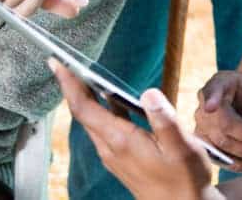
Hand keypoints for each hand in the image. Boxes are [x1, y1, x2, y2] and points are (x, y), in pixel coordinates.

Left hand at [51, 59, 222, 199]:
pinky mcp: (119, 158)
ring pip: (91, 122)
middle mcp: (111, 148)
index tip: (57, 63)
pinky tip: (110, 100)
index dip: (69, 84)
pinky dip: (99, 109)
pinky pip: (101, 129)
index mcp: (122, 141)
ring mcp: (113, 155)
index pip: (85, 108)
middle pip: (82, 113)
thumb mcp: (182, 147)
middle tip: (65, 62)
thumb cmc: (184, 178)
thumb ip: (164, 119)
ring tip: (83, 75)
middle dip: (72, 86)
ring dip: (84, 98)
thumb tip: (148, 92)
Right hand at [194, 70, 241, 172]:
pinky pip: (217, 157)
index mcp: (219, 83)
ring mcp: (201, 125)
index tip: (210, 107)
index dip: (211, 99)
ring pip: (220, 144)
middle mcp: (204, 104)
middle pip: (223, 125)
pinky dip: (236, 164)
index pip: (212, 90)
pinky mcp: (205, 142)